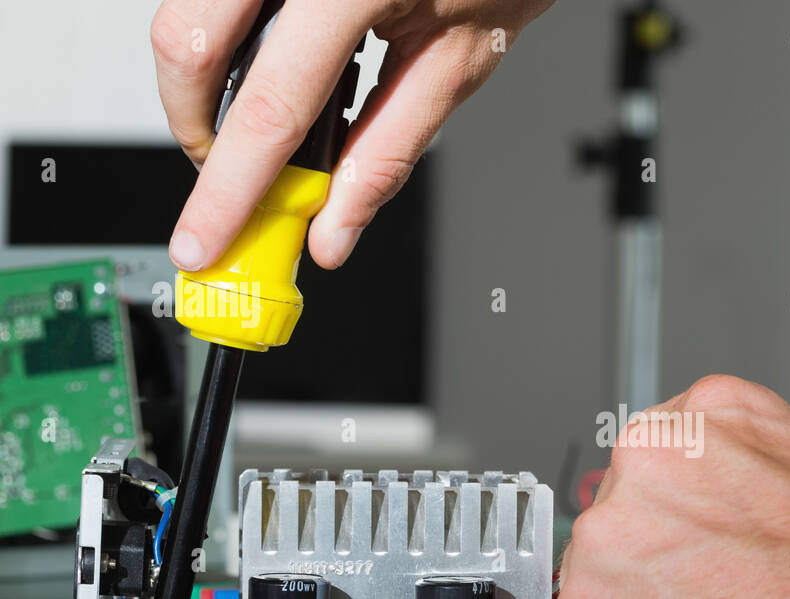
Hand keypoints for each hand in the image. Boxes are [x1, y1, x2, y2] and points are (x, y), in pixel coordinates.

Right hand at [151, 0, 553, 271]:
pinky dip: (228, 40)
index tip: (202, 241)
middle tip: (234, 178)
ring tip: (266, 123)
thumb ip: (388, 153)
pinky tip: (278, 64)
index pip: (272, 108)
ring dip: (206, 82)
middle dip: (197, 129)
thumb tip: (334, 228)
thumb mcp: (457, 66)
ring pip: (187, 13)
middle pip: (188, 45)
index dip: (228, 188)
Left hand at [555, 375, 789, 598]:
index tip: (700, 534)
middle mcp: (648, 457)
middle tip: (712, 593)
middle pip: (629, 507)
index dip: (689, 506)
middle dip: (661, 553)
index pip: (668, 449)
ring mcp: (608, 534)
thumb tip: (735, 496)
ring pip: (605, 571)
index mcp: (712, 414)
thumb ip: (756, 471)